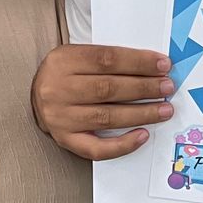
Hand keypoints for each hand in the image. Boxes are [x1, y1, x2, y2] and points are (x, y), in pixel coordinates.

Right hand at [31, 44, 173, 159]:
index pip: (106, 59)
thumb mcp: (78, 54)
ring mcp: (61, 118)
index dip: (138, 62)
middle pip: (109, 88)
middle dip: (144, 87)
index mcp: (63, 61)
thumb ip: (108, 59)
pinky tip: (142, 135)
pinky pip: (97, 148)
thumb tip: (152, 67)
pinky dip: (122, 144)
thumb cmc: (65, 73)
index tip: (162, 64)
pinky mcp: (65, 140)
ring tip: (164, 110)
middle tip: (167, 87)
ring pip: (107, 117)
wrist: (35, 95)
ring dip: (141, 114)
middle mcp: (58, 89)